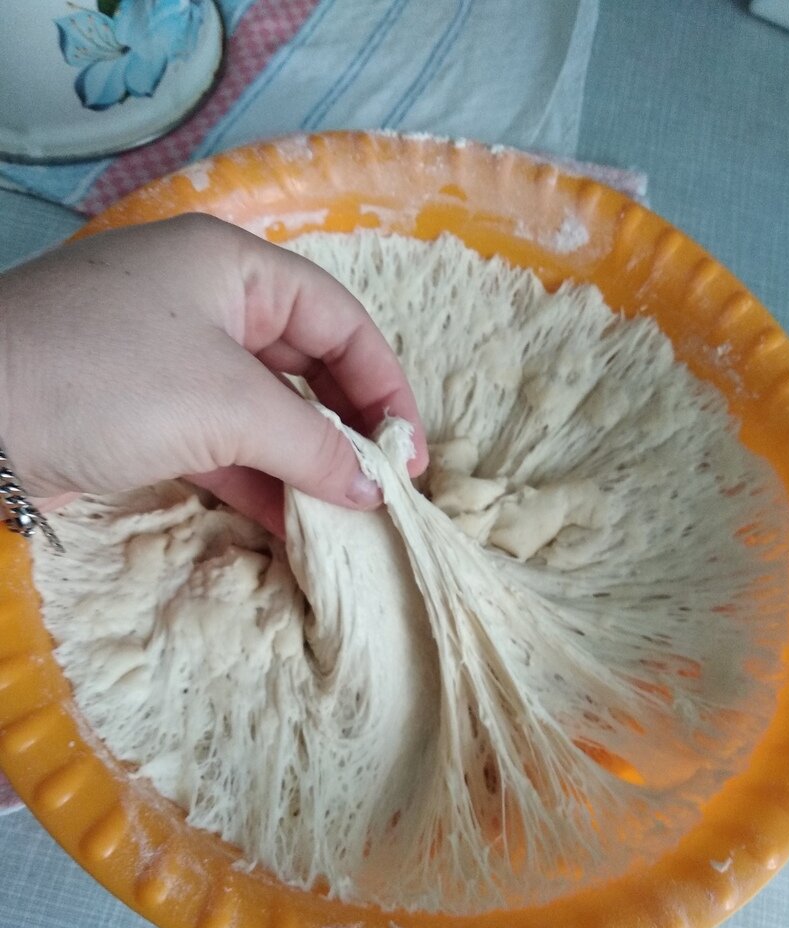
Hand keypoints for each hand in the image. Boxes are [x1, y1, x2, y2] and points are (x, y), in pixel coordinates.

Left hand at [0, 214, 427, 535]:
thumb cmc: (107, 378)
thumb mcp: (227, 404)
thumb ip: (313, 446)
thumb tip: (375, 488)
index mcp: (234, 267)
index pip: (339, 320)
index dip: (384, 385)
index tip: (409, 452)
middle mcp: (208, 304)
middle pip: (307, 365)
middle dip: (348, 428)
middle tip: (384, 486)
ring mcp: (172, 362)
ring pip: (265, 412)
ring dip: (306, 464)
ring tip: (349, 517)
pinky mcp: (145, 416)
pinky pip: (224, 446)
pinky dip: (259, 482)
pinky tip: (293, 525)